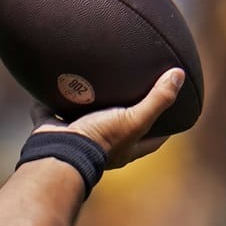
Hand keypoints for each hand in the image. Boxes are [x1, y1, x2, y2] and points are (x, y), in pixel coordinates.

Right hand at [30, 68, 183, 167]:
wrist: (58, 151)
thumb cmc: (101, 139)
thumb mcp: (135, 119)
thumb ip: (158, 99)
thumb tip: (179, 74)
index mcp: (126, 147)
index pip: (153, 140)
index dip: (165, 129)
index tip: (173, 115)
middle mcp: (103, 145)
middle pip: (118, 128)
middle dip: (123, 115)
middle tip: (131, 93)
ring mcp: (76, 137)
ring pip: (82, 119)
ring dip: (85, 106)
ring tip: (91, 84)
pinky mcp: (51, 129)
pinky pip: (47, 112)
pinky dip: (46, 102)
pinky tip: (48, 83)